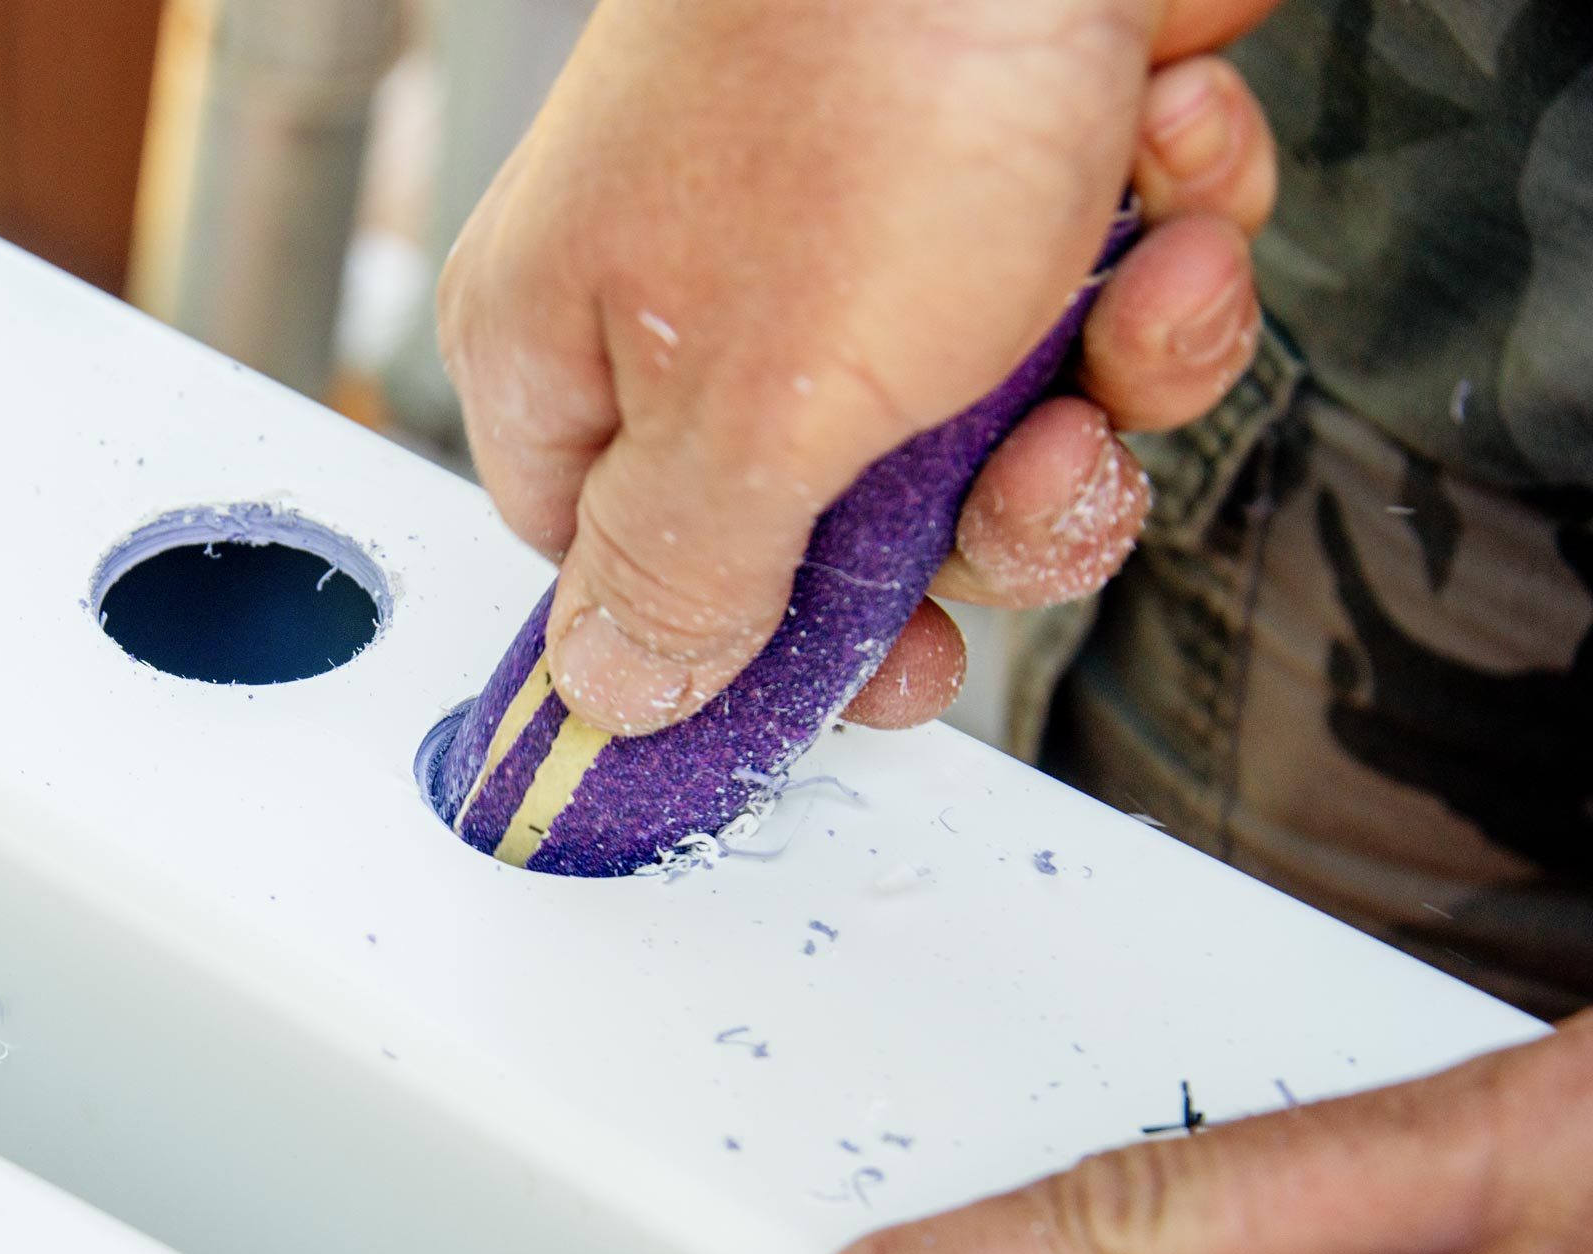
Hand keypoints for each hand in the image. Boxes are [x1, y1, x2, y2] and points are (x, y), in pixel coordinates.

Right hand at [440, 0, 1282, 734]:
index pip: (637, 580)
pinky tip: (1153, 178)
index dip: (770, 648)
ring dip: (1102, 379)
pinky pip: (1086, 303)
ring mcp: (854, 237)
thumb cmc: (853, 72)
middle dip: (989, 515)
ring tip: (1125, 281)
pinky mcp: (989, 175)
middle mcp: (705, 308)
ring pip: (995, 426)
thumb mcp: (752, 404)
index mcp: (578, 364)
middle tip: (1034, 466)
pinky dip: (1155, 260)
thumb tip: (610, 702)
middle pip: (849, 529)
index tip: (879, 666)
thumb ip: (680, 580)